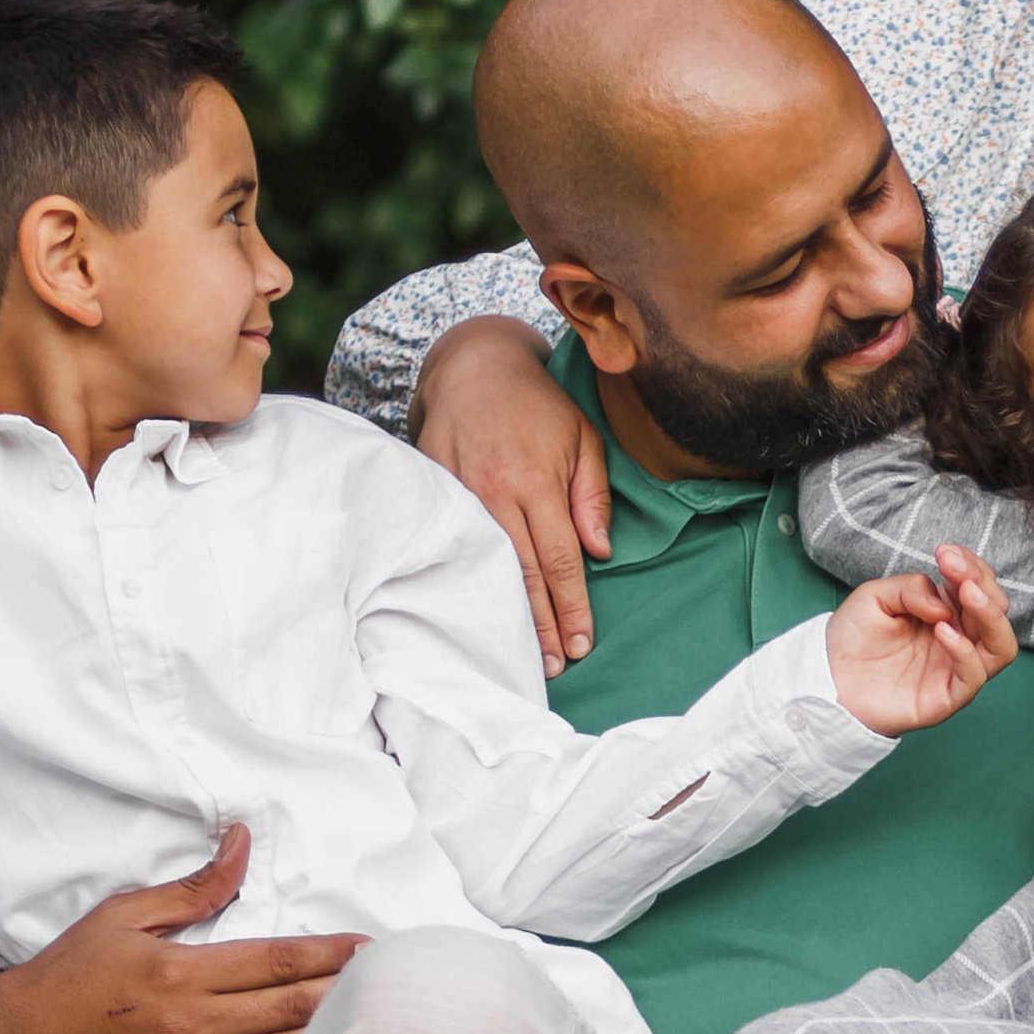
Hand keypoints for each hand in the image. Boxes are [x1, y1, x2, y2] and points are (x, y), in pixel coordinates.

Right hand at [0, 824, 364, 1033]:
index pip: (279, 961)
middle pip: (293, 1008)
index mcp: (180, 975)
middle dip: (344, 992)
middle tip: (387, 979)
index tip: (370, 945)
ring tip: (365, 1016)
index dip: (333, 953)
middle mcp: (190, 1029)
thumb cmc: (65, 979)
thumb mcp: (121, 918)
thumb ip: (192, 888)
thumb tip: (242, 842)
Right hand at [413, 316, 609, 676]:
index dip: (572, 607)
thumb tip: (599, 552)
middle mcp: (495, 493)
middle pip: (523, 575)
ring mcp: (459, 496)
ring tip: (523, 655)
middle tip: (557, 666)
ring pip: (487, 569)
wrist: (472, 366)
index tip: (583, 643)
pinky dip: (467, 585)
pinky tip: (475, 615)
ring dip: (507, 616)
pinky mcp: (434, 494)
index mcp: (537, 482)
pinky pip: (454, 549)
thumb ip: (591, 495)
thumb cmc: (537, 405)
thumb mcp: (582, 437)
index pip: (561, 560)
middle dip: (542, 625)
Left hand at [825, 544, 1017, 734]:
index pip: (980, 586)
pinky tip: (943, 630)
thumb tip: (944, 604)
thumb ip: (912, 589)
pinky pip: (974, 677)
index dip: (971, 566)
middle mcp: (960, 638)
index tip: (945, 553)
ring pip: (1002, 647)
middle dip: (982, 584)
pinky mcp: (947, 697)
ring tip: (967, 594)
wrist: (828, 677)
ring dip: (991, 616)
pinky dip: (965, 652)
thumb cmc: (854, 637)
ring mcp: (956, 668)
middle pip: (997, 611)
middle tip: (954, 568)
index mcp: (948, 611)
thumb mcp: (876, 596)